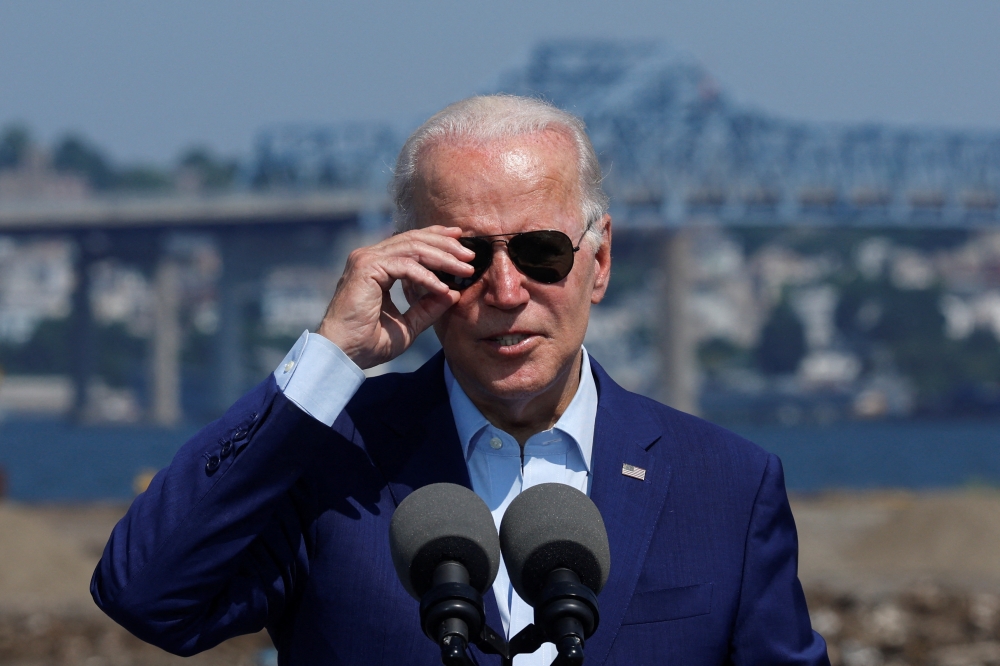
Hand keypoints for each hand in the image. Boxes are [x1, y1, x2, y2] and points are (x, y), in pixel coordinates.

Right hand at [316, 226, 474, 368]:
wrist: (343, 355)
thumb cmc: (368, 343)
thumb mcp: (408, 325)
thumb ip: (428, 308)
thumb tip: (453, 293)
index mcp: (377, 266)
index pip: (410, 243)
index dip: (437, 239)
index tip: (462, 244)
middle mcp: (369, 257)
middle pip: (414, 240)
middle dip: (446, 245)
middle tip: (471, 254)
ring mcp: (366, 259)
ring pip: (412, 248)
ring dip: (442, 258)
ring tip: (464, 268)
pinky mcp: (366, 267)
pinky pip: (405, 266)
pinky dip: (426, 276)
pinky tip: (442, 287)